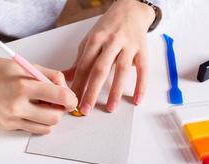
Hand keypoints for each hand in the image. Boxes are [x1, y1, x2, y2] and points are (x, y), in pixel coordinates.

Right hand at [0, 56, 77, 133]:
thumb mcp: (22, 64)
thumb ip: (47, 75)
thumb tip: (64, 87)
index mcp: (23, 85)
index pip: (59, 97)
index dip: (70, 98)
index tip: (71, 98)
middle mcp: (17, 105)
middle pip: (55, 117)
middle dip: (61, 110)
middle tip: (56, 102)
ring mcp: (11, 119)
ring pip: (45, 127)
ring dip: (50, 118)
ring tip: (42, 106)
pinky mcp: (6, 127)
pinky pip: (31, 129)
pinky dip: (38, 122)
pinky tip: (31, 111)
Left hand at [65, 0, 154, 114]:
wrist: (131, 9)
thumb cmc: (108, 28)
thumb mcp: (90, 40)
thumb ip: (80, 60)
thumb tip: (66, 77)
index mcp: (95, 40)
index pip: (84, 66)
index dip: (78, 84)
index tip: (72, 100)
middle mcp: (111, 42)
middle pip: (100, 69)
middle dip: (91, 91)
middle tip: (86, 109)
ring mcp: (128, 46)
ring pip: (121, 70)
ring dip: (115, 91)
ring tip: (110, 108)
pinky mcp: (142, 50)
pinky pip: (143, 69)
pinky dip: (141, 85)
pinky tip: (136, 100)